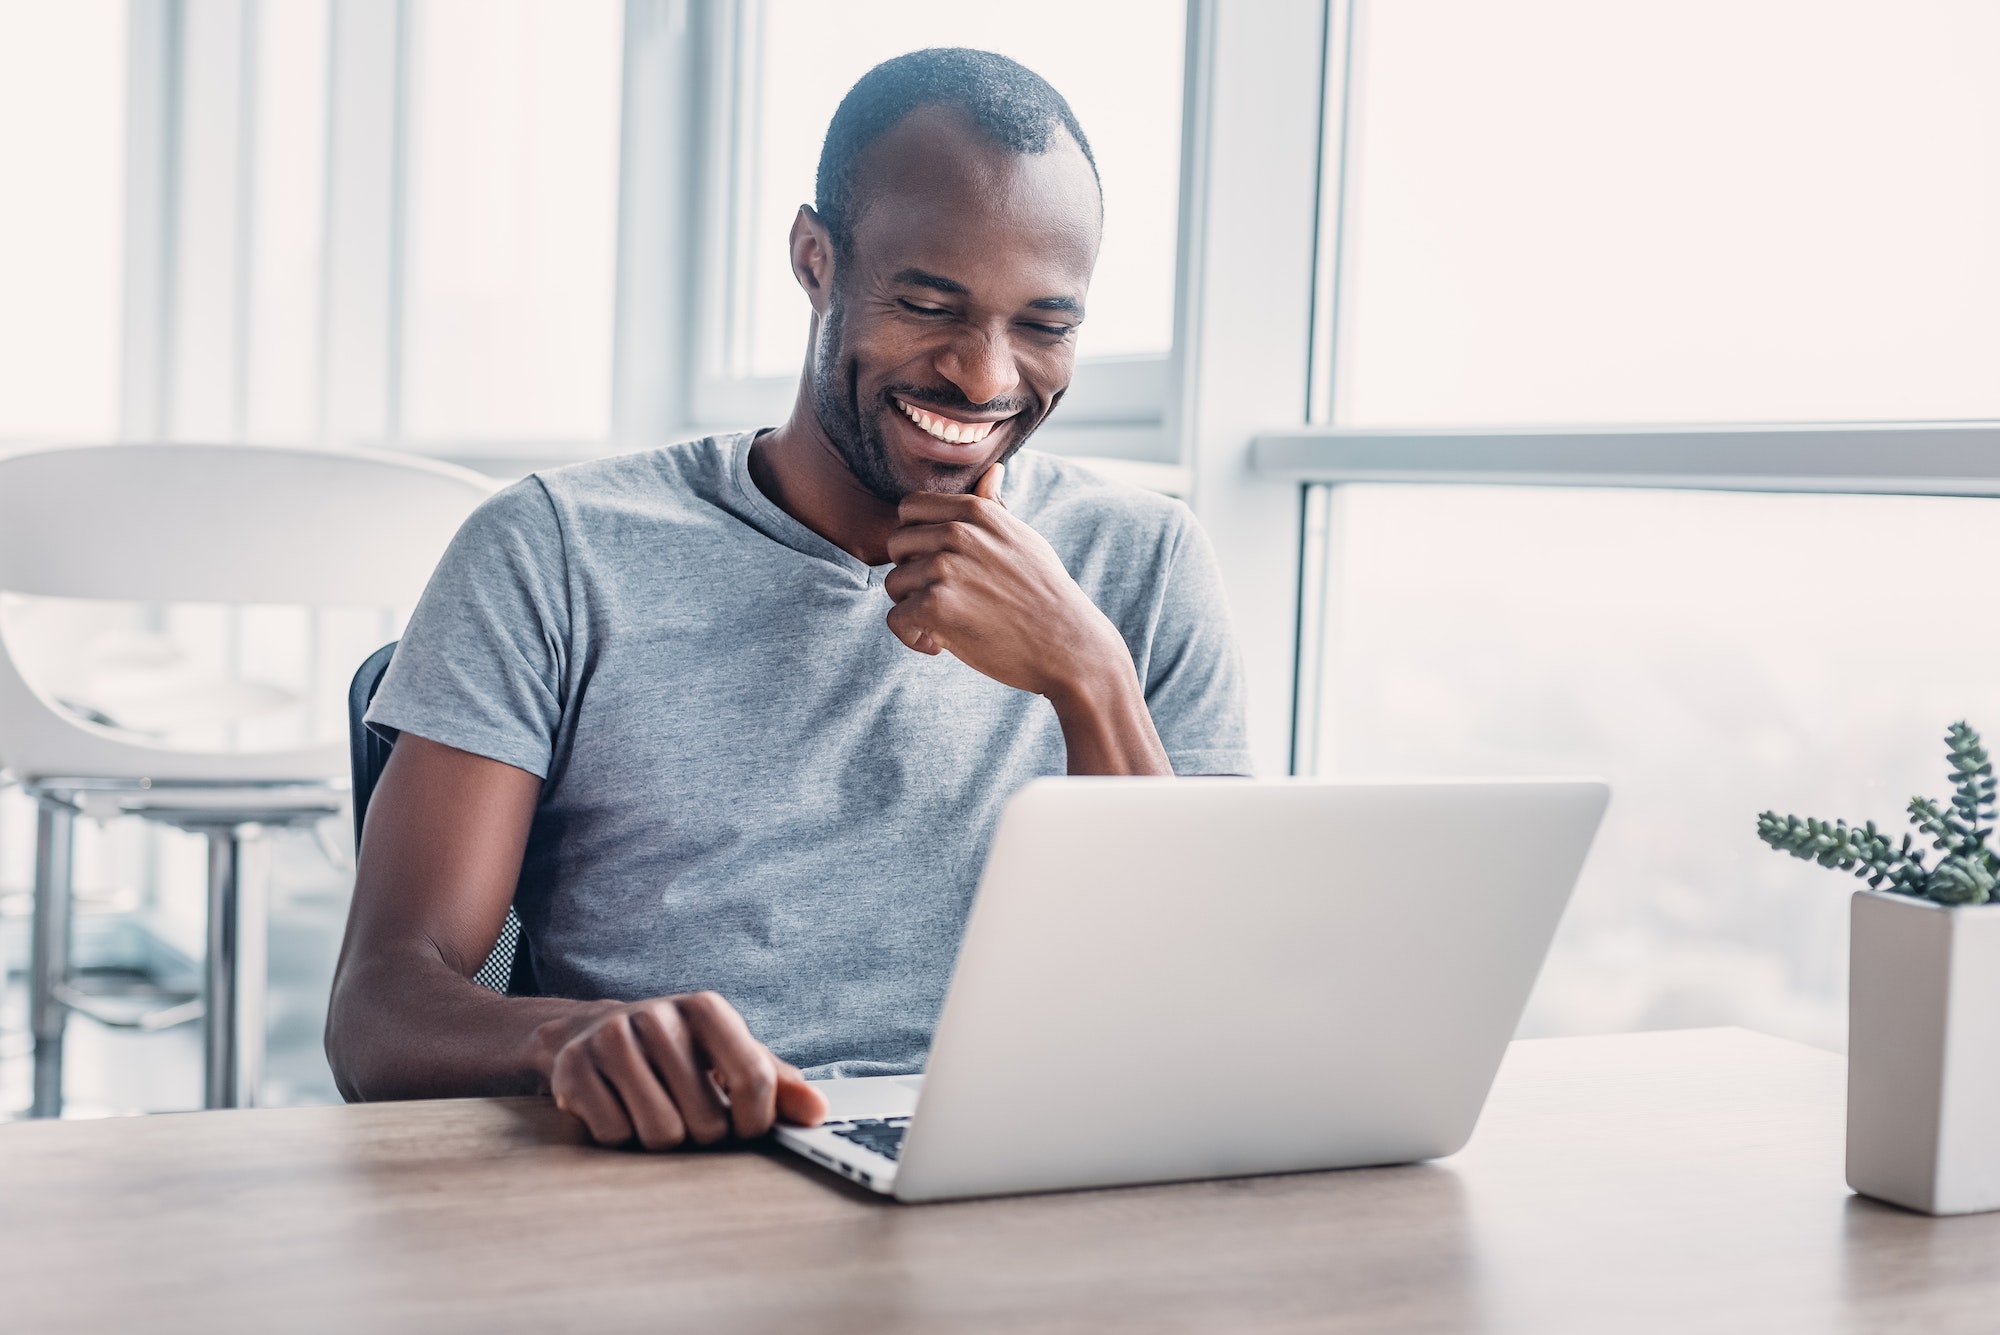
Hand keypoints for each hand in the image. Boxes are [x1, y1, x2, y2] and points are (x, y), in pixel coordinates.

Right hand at [541, 991, 827, 1148]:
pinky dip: (620, 1137)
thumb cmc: (678, 1052)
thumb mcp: (731, 1057)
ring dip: (661, 1140)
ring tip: (655, 1111)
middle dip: (702, 1134)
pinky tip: (618, 1108)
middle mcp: (658, 1015)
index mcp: (707, 1009)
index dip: (756, 1121)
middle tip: (687, 1114)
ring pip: (659, 1133)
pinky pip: (614, 1134)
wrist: (594, 1032)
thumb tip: (818, 1111)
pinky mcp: (573, 1067)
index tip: (746, 1128)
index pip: (755, 1079)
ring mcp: (611, 1039)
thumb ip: (778, 1084)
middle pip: (706, 1120)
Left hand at [884, 463, 1129, 701]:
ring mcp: (945, 568)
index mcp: (977, 512)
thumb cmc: (1045, 595)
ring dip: (912, 608)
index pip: (910, 507)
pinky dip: (913, 637)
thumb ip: (995, 507)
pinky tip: (941, 644)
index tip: (935, 564)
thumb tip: (992, 470)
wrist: (1067, 645)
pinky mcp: (935, 605)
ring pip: (894, 583)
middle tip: (942, 598)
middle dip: (910, 574)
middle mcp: (958, 533)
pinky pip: (896, 618)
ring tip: (946, 623)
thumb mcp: (1023, 538)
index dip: (914, 538)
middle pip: (896, 545)